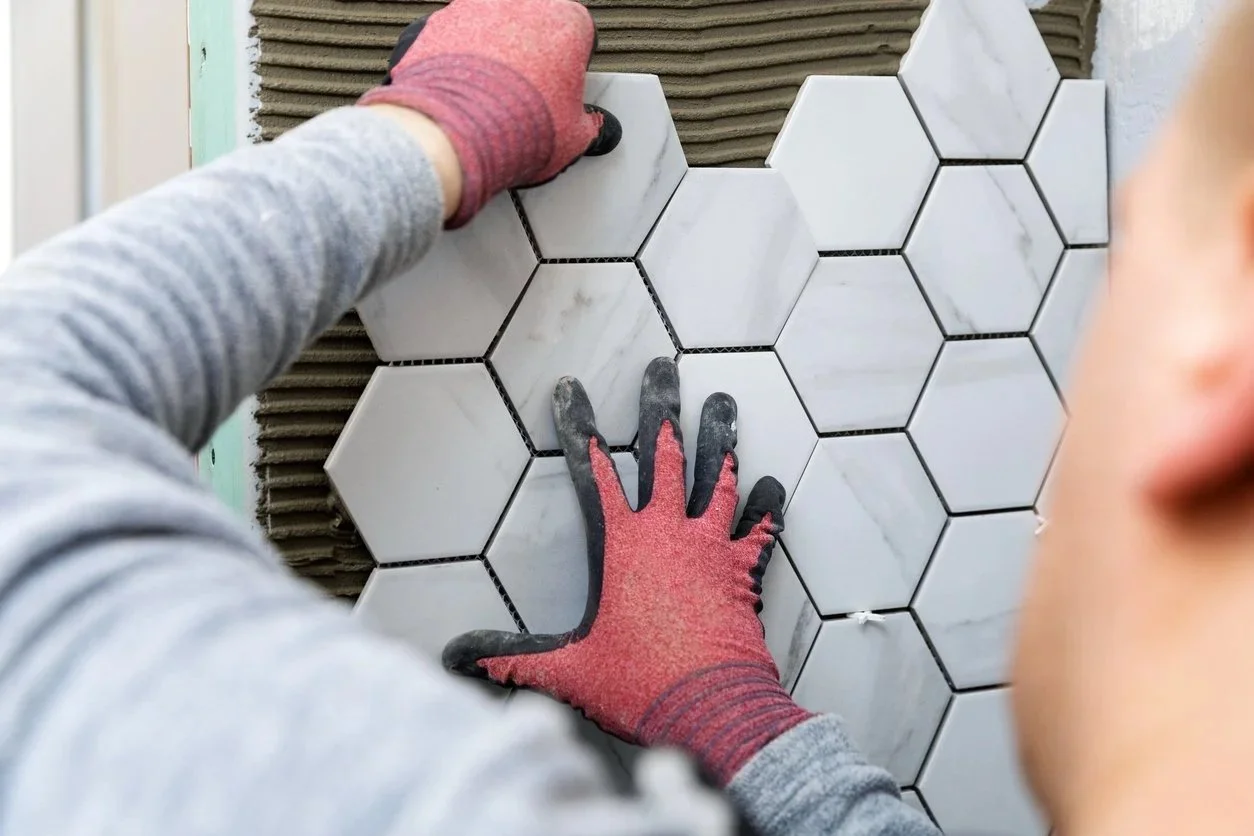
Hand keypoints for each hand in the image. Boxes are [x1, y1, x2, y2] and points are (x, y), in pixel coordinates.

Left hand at [358, 0, 621, 227]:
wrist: (458, 132)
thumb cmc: (519, 126)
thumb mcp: (575, 137)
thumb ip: (588, 123)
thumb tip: (590, 127)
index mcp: (566, 19)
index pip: (578, 35)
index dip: (572, 67)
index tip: (564, 90)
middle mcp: (520, 4)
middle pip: (532, 28)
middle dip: (530, 58)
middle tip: (528, 97)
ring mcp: (474, 9)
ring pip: (490, 31)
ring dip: (492, 58)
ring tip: (492, 101)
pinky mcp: (435, 24)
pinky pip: (452, 42)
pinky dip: (456, 64)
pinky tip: (462, 97)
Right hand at [444, 358, 812, 784]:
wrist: (710, 708)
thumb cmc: (640, 684)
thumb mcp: (568, 670)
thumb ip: (514, 659)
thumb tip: (457, 661)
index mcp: (621, 545)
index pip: (592, 470)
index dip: (579, 426)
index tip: (572, 389)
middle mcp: (667, 532)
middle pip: (663, 454)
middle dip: (660, 408)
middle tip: (663, 370)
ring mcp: (710, 546)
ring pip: (717, 476)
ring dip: (720, 438)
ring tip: (723, 401)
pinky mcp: (744, 571)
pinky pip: (759, 528)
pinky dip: (766, 506)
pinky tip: (772, 483)